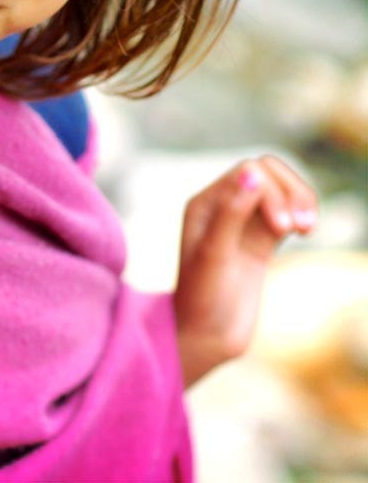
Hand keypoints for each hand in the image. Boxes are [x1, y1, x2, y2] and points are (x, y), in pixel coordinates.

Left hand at [173, 156, 317, 386]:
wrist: (205, 338)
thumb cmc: (201, 299)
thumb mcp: (214, 256)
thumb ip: (231, 213)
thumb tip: (252, 173)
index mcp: (206, 202)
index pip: (249, 171)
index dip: (272, 191)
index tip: (282, 229)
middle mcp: (224, 206)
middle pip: (268, 173)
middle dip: (291, 192)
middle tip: (301, 228)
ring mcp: (245, 221)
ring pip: (281, 189)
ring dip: (301, 200)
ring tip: (308, 228)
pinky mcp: (262, 239)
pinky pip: (287, 211)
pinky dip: (302, 213)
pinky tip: (307, 230)